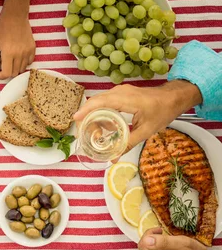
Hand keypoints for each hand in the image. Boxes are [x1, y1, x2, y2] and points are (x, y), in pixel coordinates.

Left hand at [0, 6, 34, 78]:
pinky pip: (29, 63)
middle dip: (7, 71)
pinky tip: (17, 56)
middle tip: (2, 64)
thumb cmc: (2, 28)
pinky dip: (23, 63)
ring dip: (15, 68)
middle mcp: (19, 53)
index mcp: (8, 52)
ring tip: (10, 59)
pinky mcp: (32, 49)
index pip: (7, 74)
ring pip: (21, 69)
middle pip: (14, 73)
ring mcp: (27, 51)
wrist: (15, 17)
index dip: (0, 76)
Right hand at [73, 80, 202, 151]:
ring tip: (97, 132)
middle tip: (86, 134)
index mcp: (128, 100)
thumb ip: (128, 144)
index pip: (101, 102)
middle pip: (95, 102)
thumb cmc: (162, 112)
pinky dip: (100, 112)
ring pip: (98, 101)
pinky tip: (106, 125)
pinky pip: (104, 101)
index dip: (86, 110)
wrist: (173, 97)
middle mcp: (121, 92)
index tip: (76, 119)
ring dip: (93, 116)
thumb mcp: (146, 131)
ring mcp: (120, 91)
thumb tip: (113, 159)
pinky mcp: (120, 93)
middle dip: (87, 117)